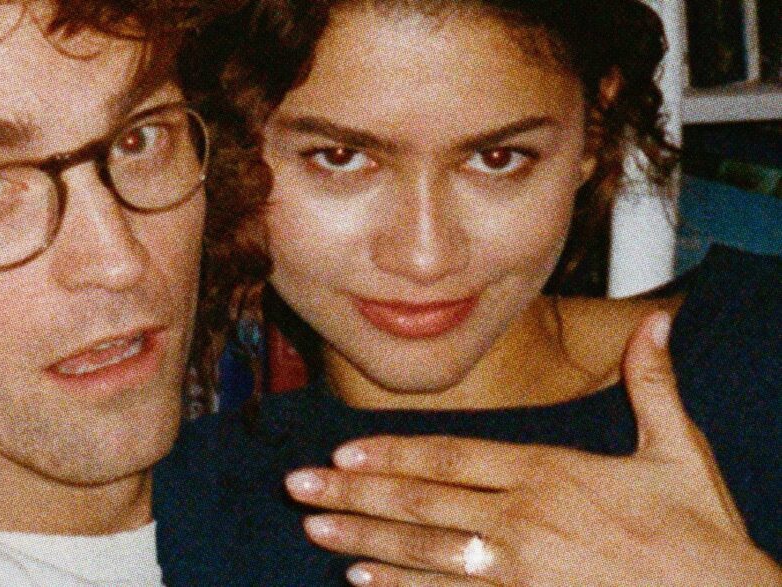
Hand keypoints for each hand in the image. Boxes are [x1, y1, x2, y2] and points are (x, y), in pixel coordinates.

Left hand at [285, 312, 781, 585]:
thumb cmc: (701, 531)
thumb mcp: (677, 450)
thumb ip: (654, 384)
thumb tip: (659, 321)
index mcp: (550, 472)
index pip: (451, 456)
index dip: (392, 451)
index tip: (344, 449)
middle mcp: (521, 519)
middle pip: (421, 501)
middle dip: (354, 491)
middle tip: (298, 486)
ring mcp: (518, 570)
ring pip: (422, 551)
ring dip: (362, 537)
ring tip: (313, 527)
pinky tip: (361, 580)